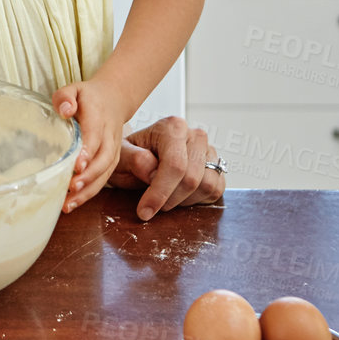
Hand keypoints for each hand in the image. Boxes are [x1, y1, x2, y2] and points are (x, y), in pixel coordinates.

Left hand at [50, 78, 126, 212]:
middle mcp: (109, 136)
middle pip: (103, 160)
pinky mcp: (111, 160)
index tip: (77, 165)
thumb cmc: (88, 96)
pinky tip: (72, 203)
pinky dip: (89, 192)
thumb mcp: (73, 88)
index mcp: (99, 117)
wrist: (114, 99)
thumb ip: (65, 97)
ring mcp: (113, 150)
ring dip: (88, 190)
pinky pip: (103, 178)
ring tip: (68, 204)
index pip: (95, 136)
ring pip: (105, 173)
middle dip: (88, 176)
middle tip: (71, 188)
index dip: (87, 152)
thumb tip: (65, 111)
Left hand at [108, 116, 224, 220]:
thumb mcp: (122, 157)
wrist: (140, 157)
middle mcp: (195, 136)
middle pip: (191, 179)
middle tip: (153, 204)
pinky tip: (179, 196)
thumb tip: (151, 169)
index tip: (145, 211)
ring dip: (184, 200)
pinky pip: (216, 190)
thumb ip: (133, 159)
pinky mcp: (217, 167)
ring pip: (207, 186)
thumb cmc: (131, 156)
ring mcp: (209, 151)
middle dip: (170, 199)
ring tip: (166, 196)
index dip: (160, 192)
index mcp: (172, 127)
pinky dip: (198, 200)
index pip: (175, 165)